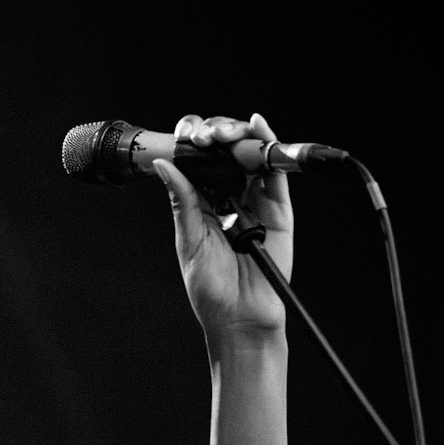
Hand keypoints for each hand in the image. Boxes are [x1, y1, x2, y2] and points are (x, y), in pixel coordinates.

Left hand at [154, 113, 293, 347]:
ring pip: (249, 155)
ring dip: (237, 134)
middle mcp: (230, 197)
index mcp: (203, 203)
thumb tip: (164, 165)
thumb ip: (182, 201)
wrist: (240, 318)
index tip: (184, 137)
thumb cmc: (212, 289)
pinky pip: (276, 173)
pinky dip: (268, 146)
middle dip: (214, 133)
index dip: (192, 142)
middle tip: (204, 138)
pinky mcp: (278, 210)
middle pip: (225, 151)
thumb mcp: (190, 241)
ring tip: (223, 133)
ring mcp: (255, 201)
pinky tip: (257, 126)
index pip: (198, 161)